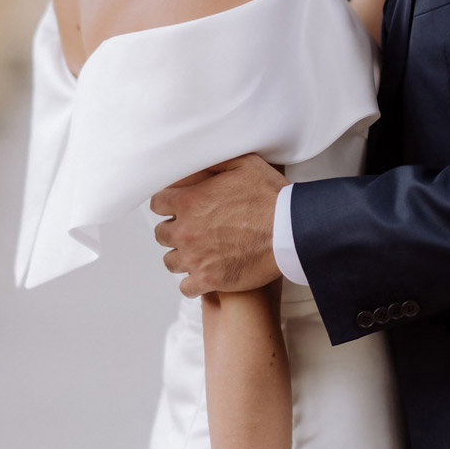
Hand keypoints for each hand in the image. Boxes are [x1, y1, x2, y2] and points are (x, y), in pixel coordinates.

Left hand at [151, 155, 284, 295]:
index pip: (158, 203)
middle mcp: (187, 231)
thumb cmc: (271, 197)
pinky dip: (193, 282)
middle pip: (162, 233)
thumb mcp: (242, 164)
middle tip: (193, 229)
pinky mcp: (210, 280)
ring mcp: (196, 258)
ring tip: (199, 252)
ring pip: (171, 261)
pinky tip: (204, 274)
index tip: (179, 207)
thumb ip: (211, 163)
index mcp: (189, 201)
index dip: (169, 204)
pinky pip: (186, 287)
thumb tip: (194, 162)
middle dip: (175, 230)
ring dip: (182, 256)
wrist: (291, 230)